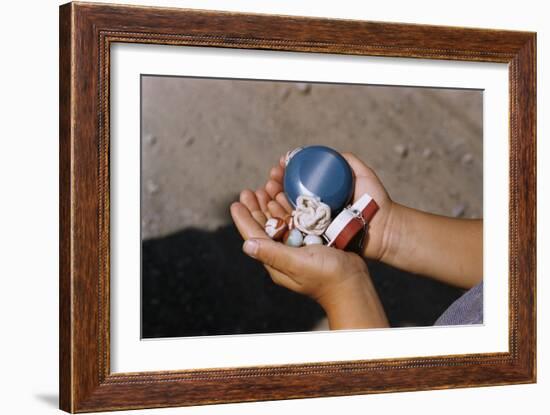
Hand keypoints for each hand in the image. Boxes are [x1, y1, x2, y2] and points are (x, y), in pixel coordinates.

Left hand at [230, 190, 388, 329]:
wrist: (354, 284)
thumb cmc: (326, 277)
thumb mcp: (297, 264)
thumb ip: (273, 253)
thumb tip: (246, 244)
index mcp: (276, 259)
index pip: (254, 236)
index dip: (244, 219)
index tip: (236, 202)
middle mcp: (284, 252)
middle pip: (264, 226)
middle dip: (256, 207)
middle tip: (249, 190)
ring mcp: (297, 246)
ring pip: (279, 221)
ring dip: (271, 205)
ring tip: (266, 188)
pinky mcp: (311, 240)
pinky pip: (295, 221)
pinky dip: (288, 208)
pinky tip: (286, 197)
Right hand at [262, 152, 395, 261]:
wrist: (385, 228)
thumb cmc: (376, 202)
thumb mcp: (363, 175)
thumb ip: (349, 162)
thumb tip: (330, 153)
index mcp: (322, 195)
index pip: (298, 181)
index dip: (286, 172)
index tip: (279, 164)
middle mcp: (316, 210)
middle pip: (288, 195)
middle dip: (274, 185)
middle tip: (270, 178)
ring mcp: (314, 225)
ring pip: (287, 211)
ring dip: (272, 200)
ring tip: (267, 189)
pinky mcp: (315, 240)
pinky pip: (294, 229)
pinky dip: (280, 218)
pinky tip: (271, 207)